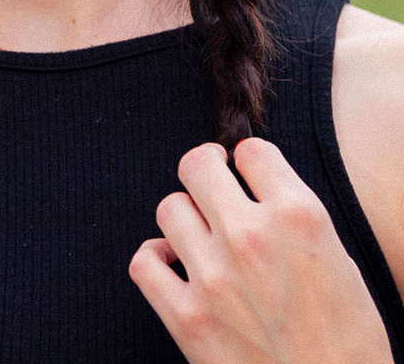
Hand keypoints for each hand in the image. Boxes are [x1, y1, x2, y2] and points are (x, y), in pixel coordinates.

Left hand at [129, 138, 392, 362]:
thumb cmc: (348, 343)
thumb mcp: (338, 260)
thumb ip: (292, 214)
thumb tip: (251, 181)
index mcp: (299, 217)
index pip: (251, 150)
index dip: (248, 162)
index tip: (247, 174)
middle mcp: (252, 237)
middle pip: (196, 165)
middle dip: (206, 172)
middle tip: (213, 186)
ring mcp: (214, 276)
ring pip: (169, 208)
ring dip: (184, 219)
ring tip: (200, 236)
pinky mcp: (187, 317)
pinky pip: (143, 262)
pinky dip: (154, 259)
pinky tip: (173, 264)